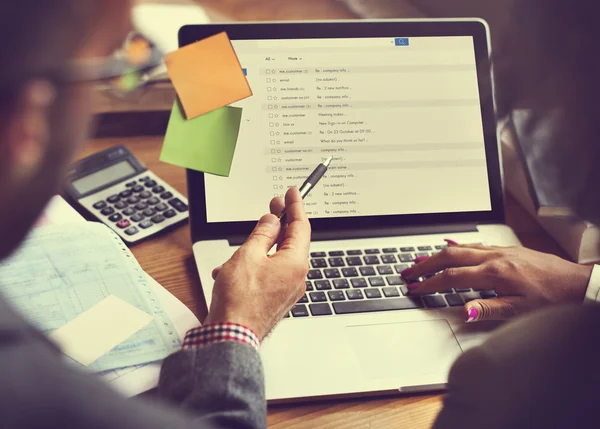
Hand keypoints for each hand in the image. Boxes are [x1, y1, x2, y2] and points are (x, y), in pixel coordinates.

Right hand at [204, 188, 310, 339]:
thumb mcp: (248, 255)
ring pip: (275, 259)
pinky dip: (252, 267)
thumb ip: (262, 234)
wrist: (231, 336)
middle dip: (279, 224)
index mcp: (295, 263)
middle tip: (274, 206)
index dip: (295, 206)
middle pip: (291, 242)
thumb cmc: (240, 301)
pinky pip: (268, 274)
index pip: (301, 226)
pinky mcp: (276, 299)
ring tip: (239, 250)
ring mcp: (287, 290)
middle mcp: (296, 277)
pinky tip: (232, 271)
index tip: (292, 193)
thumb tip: (272, 221)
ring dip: (258, 250)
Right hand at [402, 242, 592, 322]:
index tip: (414, 289)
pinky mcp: (506, 249)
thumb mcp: (521, 311)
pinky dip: (456, 245)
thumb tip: (463, 310)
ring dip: (436, 254)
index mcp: (495, 273)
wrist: (577, 284)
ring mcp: (500, 251)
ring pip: (460, 247)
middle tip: (406, 272)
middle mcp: (495, 257)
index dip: (429, 283)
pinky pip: (474, 244)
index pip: (452, 277)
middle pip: (449, 256)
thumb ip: (489, 309)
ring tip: (419, 261)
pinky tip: (449, 245)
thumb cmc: (552, 299)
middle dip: (424, 264)